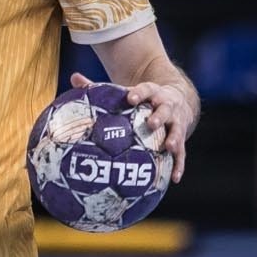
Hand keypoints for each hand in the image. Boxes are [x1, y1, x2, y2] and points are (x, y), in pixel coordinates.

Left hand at [69, 72, 194, 181]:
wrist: (177, 100)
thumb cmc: (145, 99)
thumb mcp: (130, 90)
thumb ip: (103, 87)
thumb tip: (74, 77)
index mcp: (153, 93)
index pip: (146, 89)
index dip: (139, 94)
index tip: (130, 98)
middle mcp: (167, 106)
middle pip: (165, 109)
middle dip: (159, 116)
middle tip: (150, 124)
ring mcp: (176, 122)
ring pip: (177, 129)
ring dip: (174, 138)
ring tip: (168, 148)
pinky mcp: (182, 137)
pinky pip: (182, 153)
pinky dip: (179, 165)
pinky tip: (174, 178)